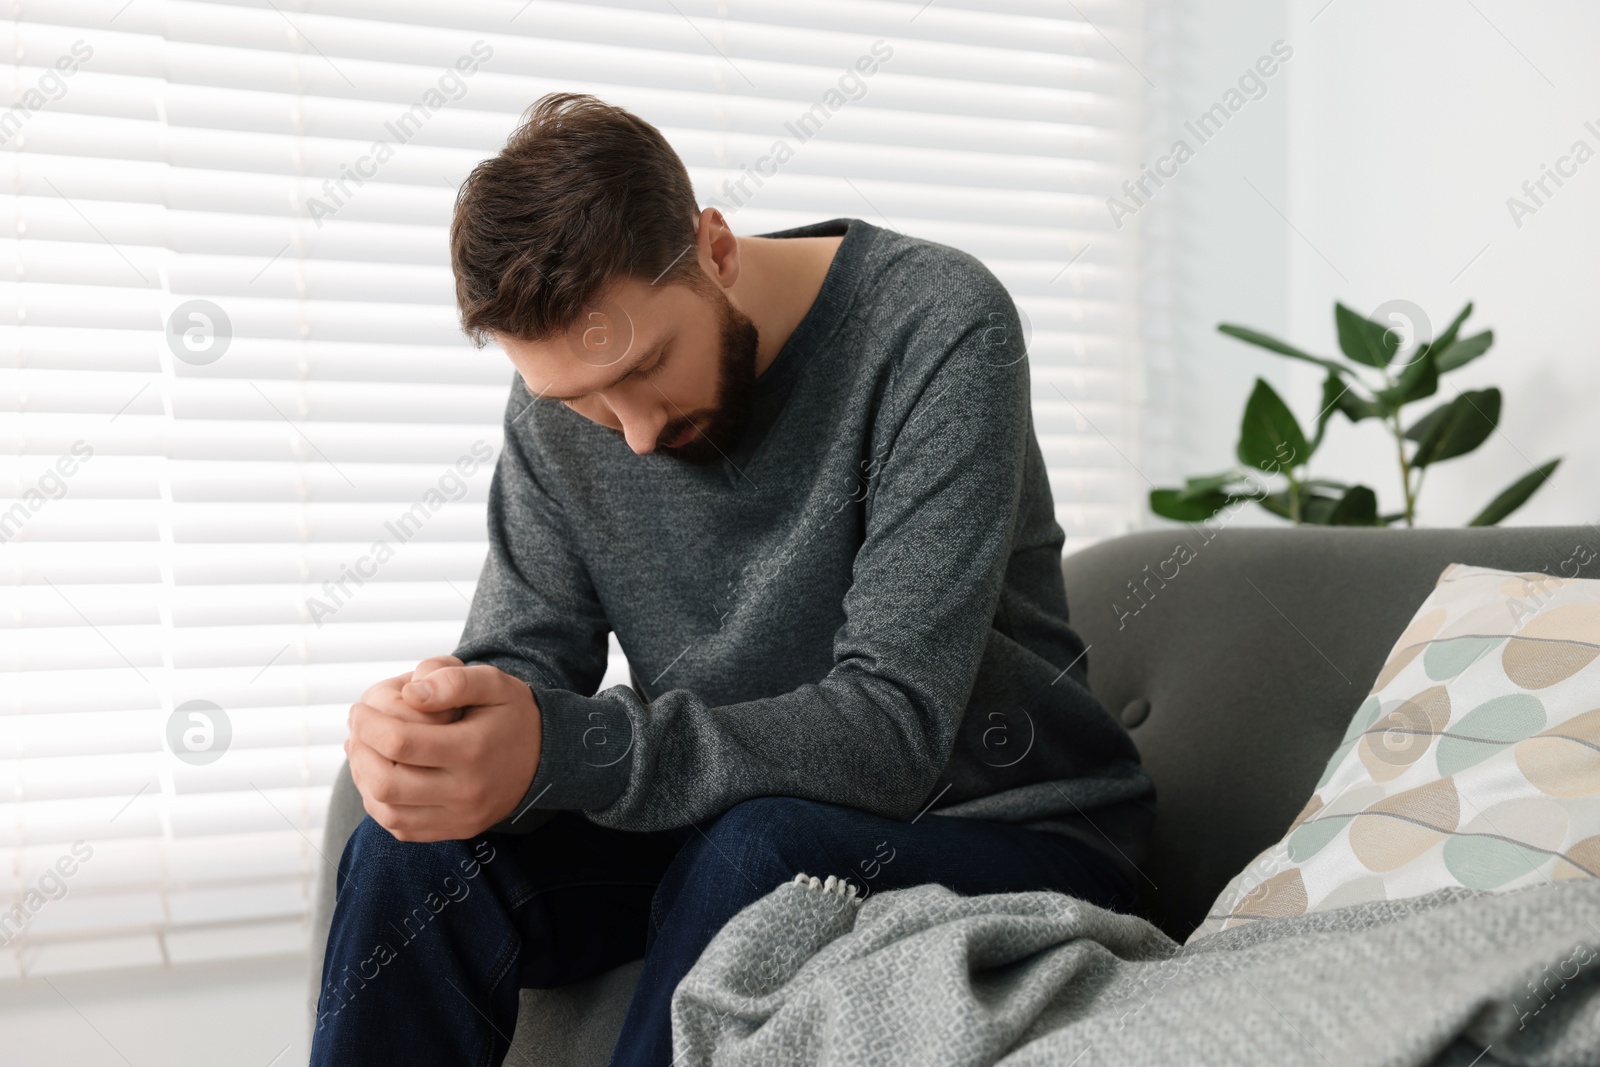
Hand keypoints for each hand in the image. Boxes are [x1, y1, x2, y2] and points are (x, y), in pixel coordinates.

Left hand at [345, 661, 542, 841]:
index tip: (359, 709)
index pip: (400, 743)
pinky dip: (379, 803)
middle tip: (357, 730)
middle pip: (386, 782)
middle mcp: (466, 792)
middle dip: (360, 752)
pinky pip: (400, 827)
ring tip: (364, 751)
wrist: (547, 758)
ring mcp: (460, 818)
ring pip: (387, 811)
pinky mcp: (454, 831)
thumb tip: (409, 692)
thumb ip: (453, 680)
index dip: (368, 724)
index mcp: (473, 750)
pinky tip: (380, 776)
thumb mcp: (493, 683)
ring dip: (364, 779)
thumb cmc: (512, 714)